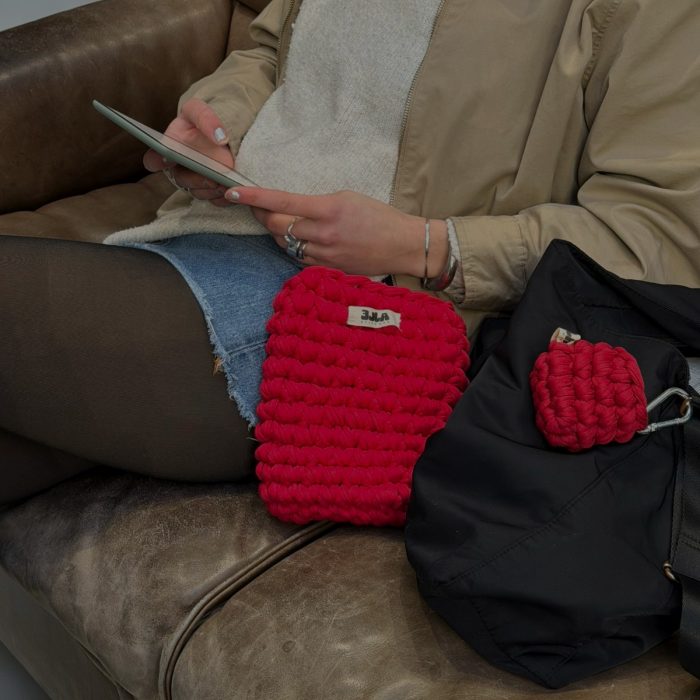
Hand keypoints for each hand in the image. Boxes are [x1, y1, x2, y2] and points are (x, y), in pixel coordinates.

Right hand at [143, 98, 233, 206]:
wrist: (223, 133)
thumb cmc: (205, 120)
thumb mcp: (200, 111)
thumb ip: (206, 118)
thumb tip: (219, 137)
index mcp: (168, 147)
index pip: (153, 159)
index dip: (157, 162)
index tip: (169, 159)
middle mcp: (178, 167)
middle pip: (181, 179)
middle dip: (197, 179)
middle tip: (213, 177)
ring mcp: (193, 182)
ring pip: (197, 192)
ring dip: (211, 189)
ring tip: (224, 183)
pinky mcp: (209, 192)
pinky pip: (213, 200)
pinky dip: (223, 197)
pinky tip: (231, 191)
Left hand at [225, 187, 448, 277]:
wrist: (403, 245)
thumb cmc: (379, 217)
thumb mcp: (347, 198)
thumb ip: (317, 203)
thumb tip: (290, 208)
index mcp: (327, 210)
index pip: (281, 202)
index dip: (253, 197)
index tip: (232, 191)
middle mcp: (322, 234)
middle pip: (275, 226)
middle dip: (261, 215)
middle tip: (257, 207)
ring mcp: (323, 255)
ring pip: (284, 244)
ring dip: (277, 232)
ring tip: (281, 222)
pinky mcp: (326, 268)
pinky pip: (297, 258)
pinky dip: (292, 247)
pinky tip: (299, 239)